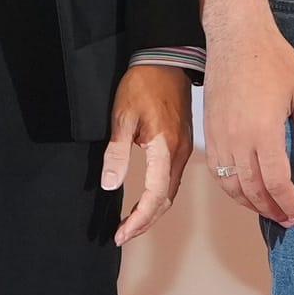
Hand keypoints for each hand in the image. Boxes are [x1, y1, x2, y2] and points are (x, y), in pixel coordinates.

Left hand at [99, 62, 194, 247]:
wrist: (166, 60)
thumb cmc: (143, 83)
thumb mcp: (122, 116)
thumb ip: (117, 153)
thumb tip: (110, 185)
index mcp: (164, 148)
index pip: (155, 196)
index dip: (138, 219)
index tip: (121, 233)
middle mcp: (179, 154)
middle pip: (166, 201)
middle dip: (145, 222)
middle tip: (124, 234)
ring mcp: (184, 150)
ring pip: (171, 192)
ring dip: (153, 212)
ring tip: (132, 223)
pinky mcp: (182, 145)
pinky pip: (173, 179)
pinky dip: (160, 197)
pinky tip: (147, 201)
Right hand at [198, 16, 293, 226]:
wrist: (237, 37)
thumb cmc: (274, 60)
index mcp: (264, 130)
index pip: (276, 182)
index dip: (289, 204)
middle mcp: (237, 138)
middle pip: (253, 189)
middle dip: (273, 210)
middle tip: (290, 220)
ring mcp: (220, 136)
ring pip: (232, 185)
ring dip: (252, 204)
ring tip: (271, 211)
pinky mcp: (210, 131)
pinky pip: (218, 171)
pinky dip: (232, 189)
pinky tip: (247, 192)